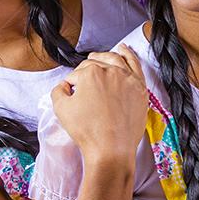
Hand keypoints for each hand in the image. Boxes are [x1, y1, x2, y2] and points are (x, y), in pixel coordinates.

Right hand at [50, 44, 148, 163]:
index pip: (78, 73)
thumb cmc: (87, 131)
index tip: (72, 93)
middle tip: (82, 78)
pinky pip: (135, 65)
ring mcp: (128, 79)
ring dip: (104, 57)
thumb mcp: (61, 109)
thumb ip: (58, 90)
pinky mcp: (140, 88)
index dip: (72, 83)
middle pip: (95, 65)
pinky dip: (128, 55)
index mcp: (91, 73)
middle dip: (86, 71)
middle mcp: (111, 71)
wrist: (111, 149)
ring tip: (98, 57)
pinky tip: (123, 50)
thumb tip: (64, 85)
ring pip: (115, 60)